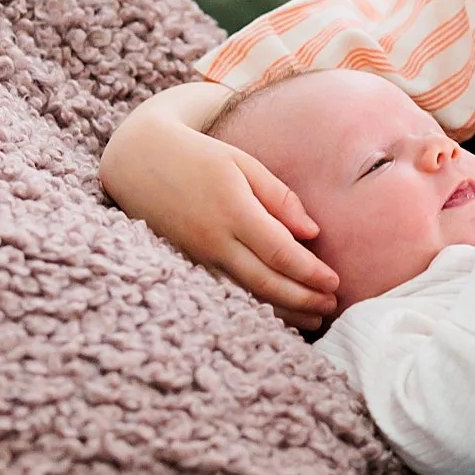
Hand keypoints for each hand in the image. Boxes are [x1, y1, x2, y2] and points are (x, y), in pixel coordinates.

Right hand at [102, 113, 339, 328]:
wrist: (139, 161)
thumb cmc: (199, 156)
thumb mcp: (243, 164)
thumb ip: (279, 198)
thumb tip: (313, 233)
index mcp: (233, 210)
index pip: (281, 253)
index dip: (311, 272)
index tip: (335, 282)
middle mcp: (214, 240)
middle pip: (266, 282)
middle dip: (303, 299)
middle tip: (332, 306)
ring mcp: (198, 256)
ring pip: (246, 295)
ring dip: (283, 312)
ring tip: (314, 318)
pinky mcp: (188, 264)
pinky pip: (226, 293)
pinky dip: (254, 308)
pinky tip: (277, 314)